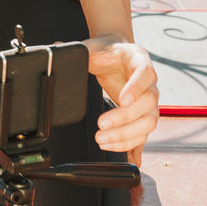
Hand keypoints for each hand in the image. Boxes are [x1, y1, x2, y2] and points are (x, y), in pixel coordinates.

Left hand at [86, 41, 158, 166]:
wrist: (116, 55)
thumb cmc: (106, 52)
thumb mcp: (94, 47)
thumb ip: (80, 50)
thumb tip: (56, 49)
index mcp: (140, 61)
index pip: (145, 74)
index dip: (136, 87)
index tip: (123, 98)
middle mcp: (150, 83)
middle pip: (148, 104)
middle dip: (125, 118)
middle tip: (102, 124)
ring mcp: (149, 102)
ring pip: (148, 123)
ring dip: (126, 135)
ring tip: (103, 140)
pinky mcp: (143, 117)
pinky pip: (142, 134)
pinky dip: (133, 146)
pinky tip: (127, 157)